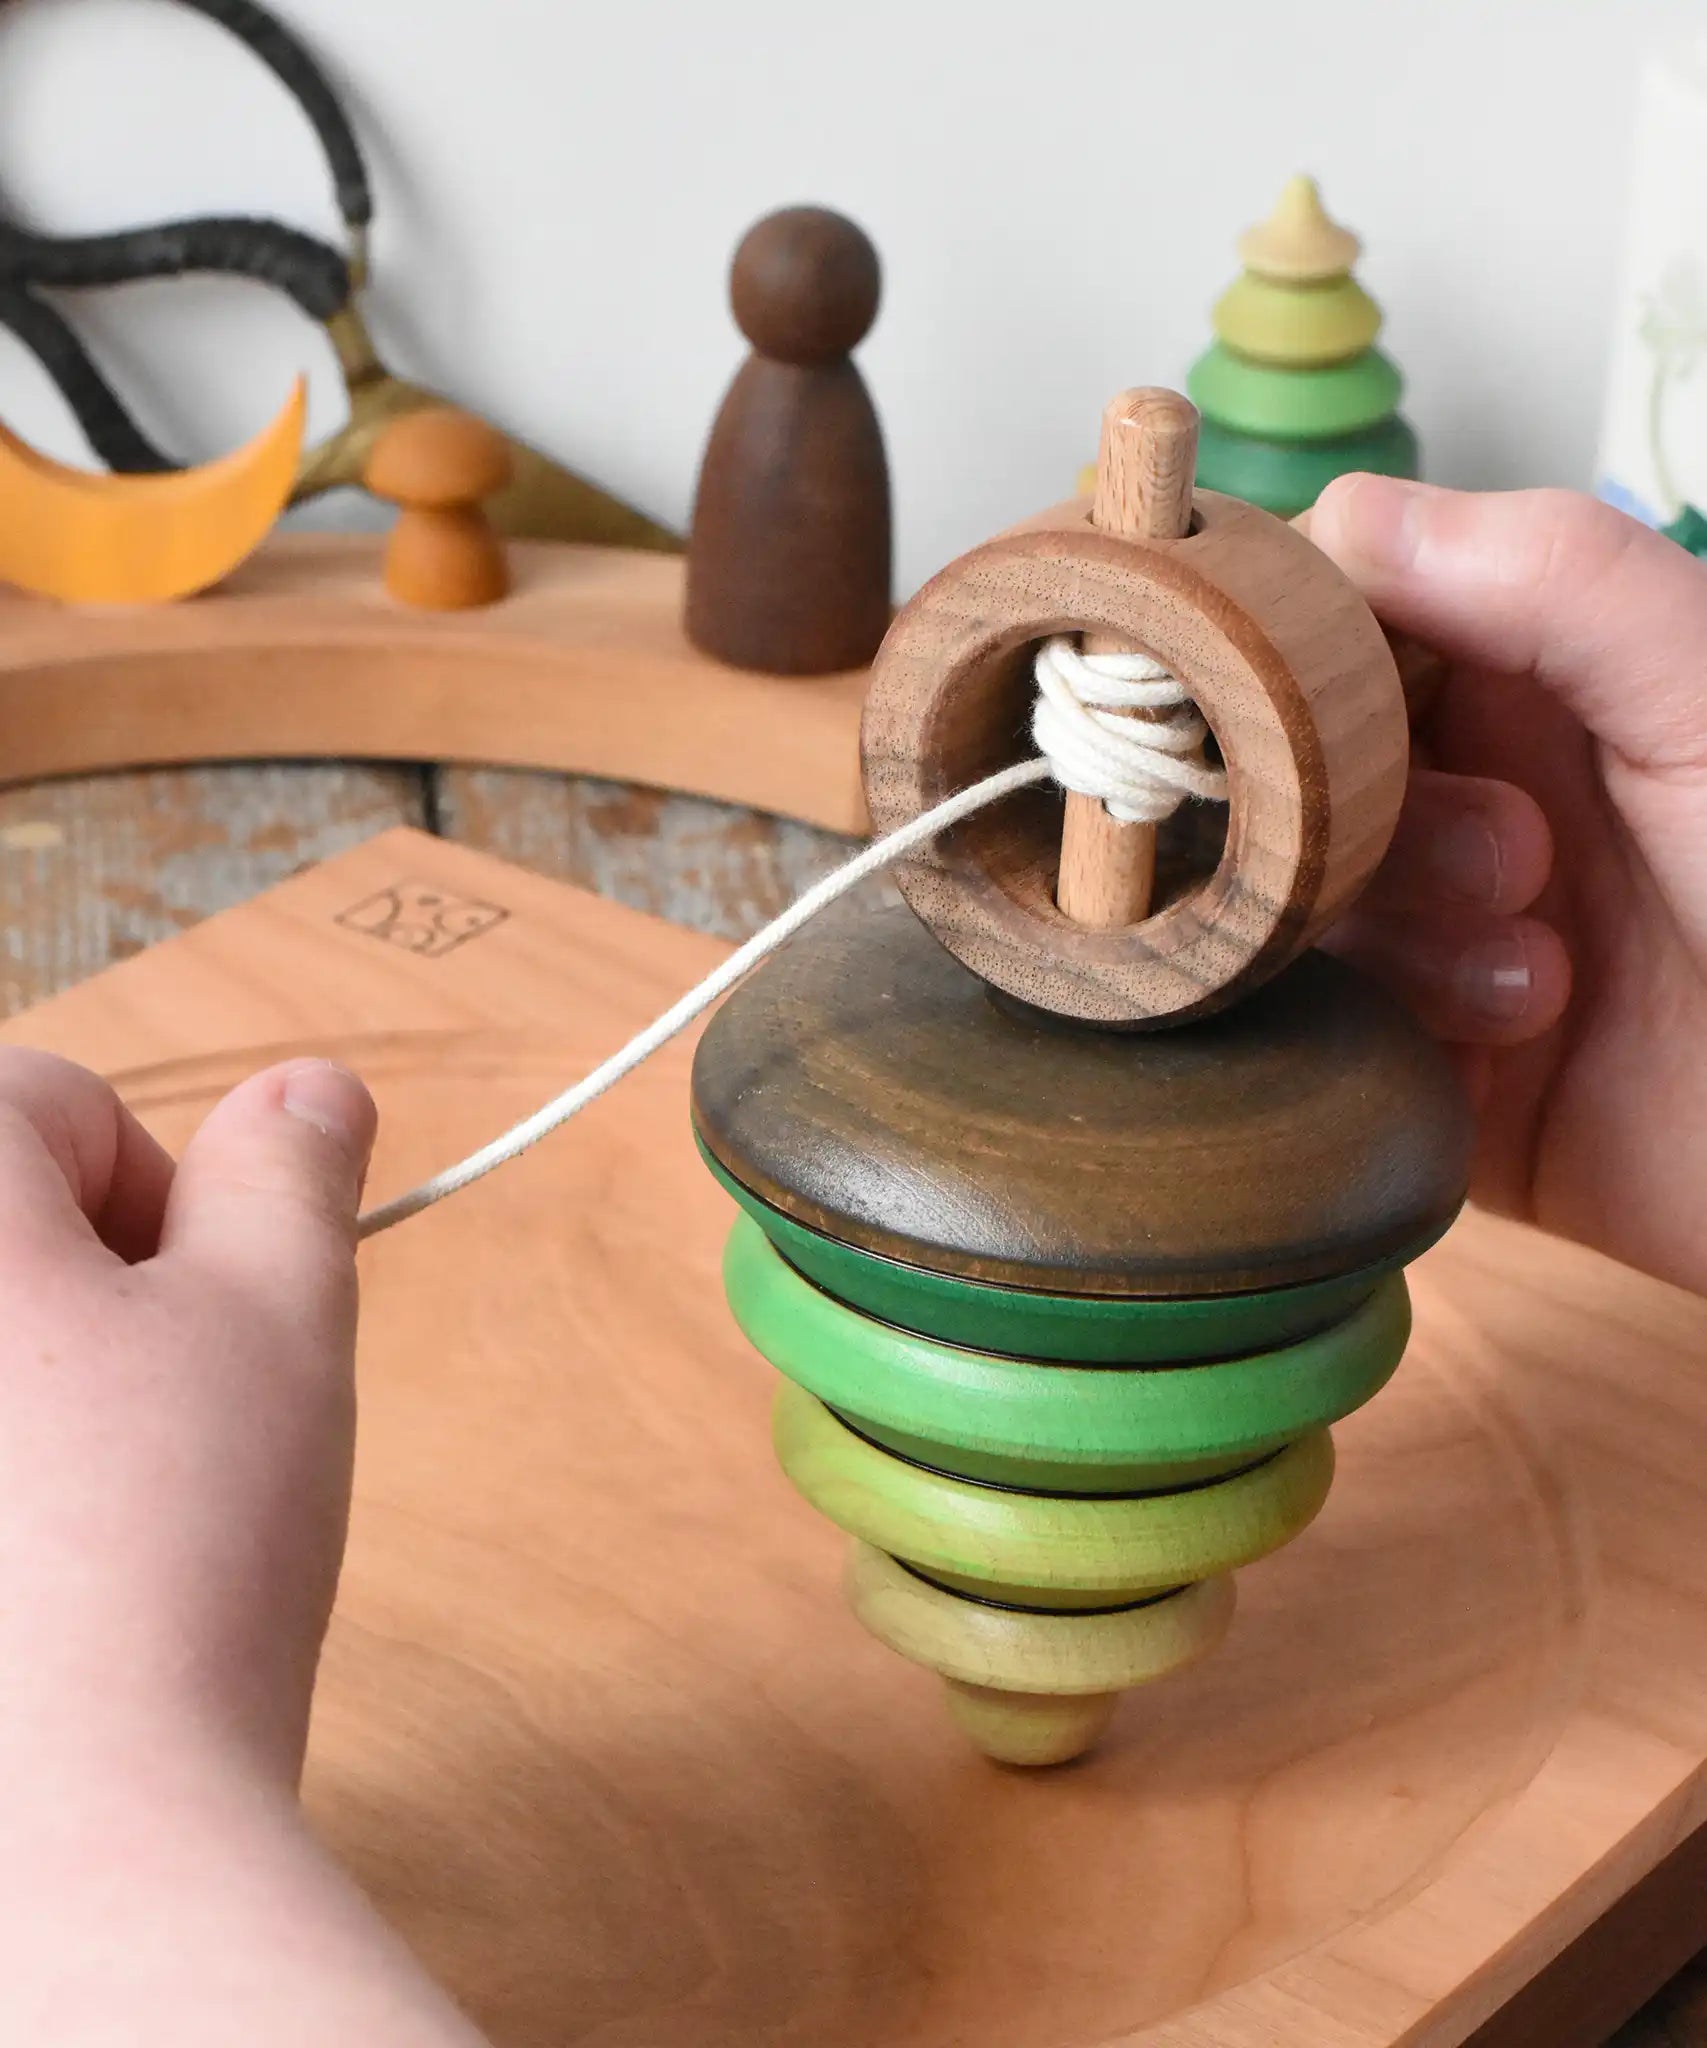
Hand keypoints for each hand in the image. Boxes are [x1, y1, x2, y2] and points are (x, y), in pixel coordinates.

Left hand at [0, 1049, 373, 1782]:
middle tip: (155, 1430)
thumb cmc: (165, 1558)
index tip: (203, 1331)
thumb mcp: (281, 1319)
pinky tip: (18, 1596)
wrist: (58, 1849)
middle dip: (90, 1299)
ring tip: (82, 1528)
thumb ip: (290, 1175)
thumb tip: (305, 1091)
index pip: (57, 1102)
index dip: (167, 1202)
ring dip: (31, 1403)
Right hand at [1308, 477, 1706, 1297]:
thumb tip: (1349, 513)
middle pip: (1294, 762)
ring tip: (1541, 975)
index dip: (1299, 636)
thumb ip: (1559, 578)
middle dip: (1374, 811)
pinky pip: (1326, 1020)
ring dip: (1410, 929)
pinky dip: (1404, 1022)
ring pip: (1302, 896)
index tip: (1293, 682)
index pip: (1341, 611)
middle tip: (1516, 857)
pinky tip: (1515, 1040)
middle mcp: (1467, 792)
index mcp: (1532, 681)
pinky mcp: (1419, 1058)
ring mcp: (1436, 929)